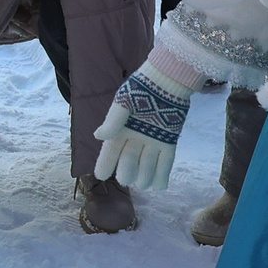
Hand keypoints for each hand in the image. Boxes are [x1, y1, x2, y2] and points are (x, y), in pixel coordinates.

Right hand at [92, 63, 198, 192]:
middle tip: (126, 178)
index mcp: (121, 130)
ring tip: (142, 183)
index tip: (101, 175)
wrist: (166, 80)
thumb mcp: (123, 102)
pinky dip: (162, 175)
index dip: (105, 164)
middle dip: (126, 172)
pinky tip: (159, 187)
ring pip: (147, 166)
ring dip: (144, 177)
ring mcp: (153, 142)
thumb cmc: (141, 89)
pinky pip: (165, 163)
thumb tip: (98, 136)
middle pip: (128, 162)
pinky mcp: (169, 142)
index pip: (110, 152)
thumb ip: (113, 121)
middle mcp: (136, 139)